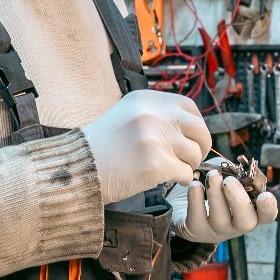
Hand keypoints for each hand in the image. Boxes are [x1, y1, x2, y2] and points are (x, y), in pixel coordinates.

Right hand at [82, 90, 211, 203]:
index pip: (188, 107)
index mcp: (147, 100)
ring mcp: (156, 139)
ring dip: (188, 164)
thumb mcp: (127, 115)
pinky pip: (185, 173)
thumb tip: (190, 126)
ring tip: (171, 169)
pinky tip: (166, 179)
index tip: (192, 137)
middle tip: (194, 157)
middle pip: (198, 129)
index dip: (195, 125)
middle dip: (201, 146)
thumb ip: (156, 115)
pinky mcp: (157, 164)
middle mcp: (153, 115)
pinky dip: (180, 179)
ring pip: (194, 153)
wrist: (78, 170)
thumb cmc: (102, 147)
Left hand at [176, 168, 279, 242]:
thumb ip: (233, 170)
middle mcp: (236, 225)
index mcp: (251, 212)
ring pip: (220, 219)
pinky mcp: (196, 231)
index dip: (268, 208)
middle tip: (229, 181)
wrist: (186, 204)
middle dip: (238, 200)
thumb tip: (230, 167)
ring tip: (213, 175)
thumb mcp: (226, 177)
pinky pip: (197, 218)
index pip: (267, 216)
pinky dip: (196, 199)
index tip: (265, 195)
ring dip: (216, 194)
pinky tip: (195, 185)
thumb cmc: (214, 188)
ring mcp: (216, 231)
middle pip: (246, 222)